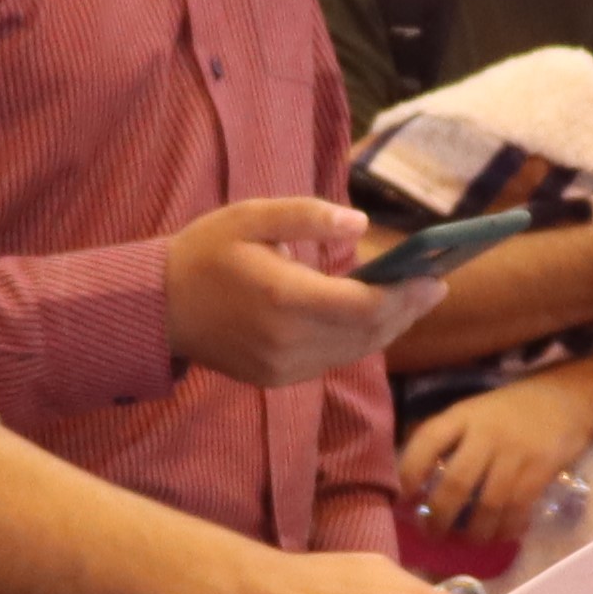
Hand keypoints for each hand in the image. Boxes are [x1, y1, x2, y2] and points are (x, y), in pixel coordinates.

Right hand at [164, 195, 426, 387]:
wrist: (156, 307)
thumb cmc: (206, 252)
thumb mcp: (250, 217)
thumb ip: (307, 216)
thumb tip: (361, 224)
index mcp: (283, 297)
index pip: (364, 306)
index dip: (406, 295)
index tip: (436, 277)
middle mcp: (287, 340)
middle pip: (368, 332)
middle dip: (406, 310)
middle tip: (436, 285)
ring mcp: (281, 366)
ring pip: (354, 351)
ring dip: (387, 327)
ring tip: (412, 299)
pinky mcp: (276, 378)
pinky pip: (331, 361)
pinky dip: (358, 340)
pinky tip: (371, 317)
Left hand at [400, 372, 592, 558]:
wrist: (568, 398)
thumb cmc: (511, 410)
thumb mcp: (475, 411)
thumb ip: (449, 438)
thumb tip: (415, 478)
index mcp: (463, 415)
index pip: (427, 441)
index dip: (410, 472)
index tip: (404, 499)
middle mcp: (487, 433)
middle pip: (457, 482)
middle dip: (440, 516)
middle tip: (432, 534)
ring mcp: (516, 452)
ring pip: (489, 503)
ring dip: (474, 532)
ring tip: (467, 541)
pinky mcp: (541, 469)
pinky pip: (518, 508)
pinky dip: (506, 529)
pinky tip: (499, 536)